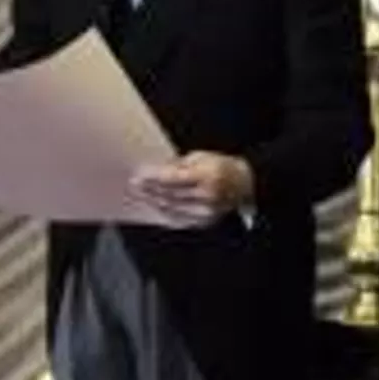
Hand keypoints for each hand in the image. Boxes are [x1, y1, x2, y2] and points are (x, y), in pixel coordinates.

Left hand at [130, 151, 253, 226]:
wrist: (244, 185)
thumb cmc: (221, 166)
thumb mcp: (200, 157)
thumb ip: (178, 166)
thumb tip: (154, 172)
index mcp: (207, 176)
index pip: (172, 179)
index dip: (152, 178)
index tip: (138, 175)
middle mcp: (207, 197)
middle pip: (169, 195)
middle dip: (149, 190)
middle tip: (134, 185)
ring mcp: (206, 212)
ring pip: (171, 209)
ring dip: (152, 202)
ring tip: (140, 195)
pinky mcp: (204, 222)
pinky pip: (178, 219)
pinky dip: (163, 213)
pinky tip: (154, 206)